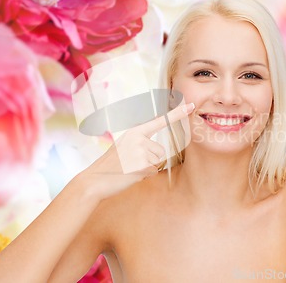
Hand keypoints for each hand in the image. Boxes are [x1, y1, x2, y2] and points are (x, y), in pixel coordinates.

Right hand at [75, 102, 194, 200]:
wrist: (94, 179)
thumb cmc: (110, 164)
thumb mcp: (123, 144)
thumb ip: (139, 139)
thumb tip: (156, 136)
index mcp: (135, 131)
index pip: (160, 120)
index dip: (177, 113)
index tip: (192, 106)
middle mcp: (139, 139)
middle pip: (160, 150)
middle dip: (150, 159)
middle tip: (130, 162)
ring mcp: (140, 152)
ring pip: (157, 161)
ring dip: (146, 167)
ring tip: (129, 167)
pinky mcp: (142, 166)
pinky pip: (153, 171)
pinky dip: (143, 175)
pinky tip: (129, 174)